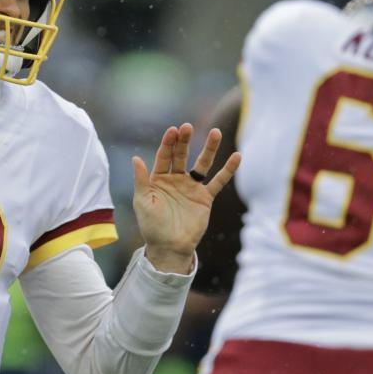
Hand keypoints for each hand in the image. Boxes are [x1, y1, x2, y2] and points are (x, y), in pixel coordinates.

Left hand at [132, 123, 241, 273]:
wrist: (169, 247)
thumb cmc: (151, 226)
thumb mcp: (143, 201)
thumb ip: (141, 180)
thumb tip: (135, 158)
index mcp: (158, 179)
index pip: (164, 156)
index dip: (168, 143)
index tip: (173, 130)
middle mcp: (175, 179)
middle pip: (181, 155)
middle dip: (184, 141)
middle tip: (188, 127)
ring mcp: (191, 187)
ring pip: (202, 164)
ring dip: (209, 149)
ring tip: (216, 132)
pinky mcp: (205, 198)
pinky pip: (218, 181)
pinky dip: (228, 170)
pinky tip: (237, 156)